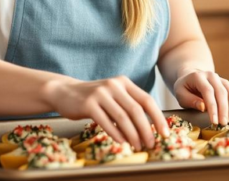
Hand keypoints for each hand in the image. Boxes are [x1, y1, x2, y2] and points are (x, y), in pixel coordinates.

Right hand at [43, 75, 168, 150]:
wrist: (64, 91)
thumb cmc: (94, 98)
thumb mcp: (113, 95)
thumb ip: (129, 104)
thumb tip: (149, 127)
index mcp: (124, 82)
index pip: (147, 100)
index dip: (158, 117)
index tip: (164, 133)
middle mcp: (114, 85)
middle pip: (136, 110)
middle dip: (146, 129)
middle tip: (151, 144)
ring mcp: (100, 93)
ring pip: (122, 117)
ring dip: (132, 134)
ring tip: (137, 146)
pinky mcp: (88, 104)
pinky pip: (106, 121)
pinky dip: (116, 134)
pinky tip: (122, 142)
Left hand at [173, 69, 228, 124]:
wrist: (189, 78)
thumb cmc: (184, 88)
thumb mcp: (180, 94)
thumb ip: (190, 100)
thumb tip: (203, 107)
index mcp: (198, 76)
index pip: (208, 91)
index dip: (212, 107)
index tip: (214, 121)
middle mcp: (211, 75)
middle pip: (221, 92)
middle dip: (223, 110)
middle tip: (223, 124)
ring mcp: (220, 79)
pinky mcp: (226, 84)